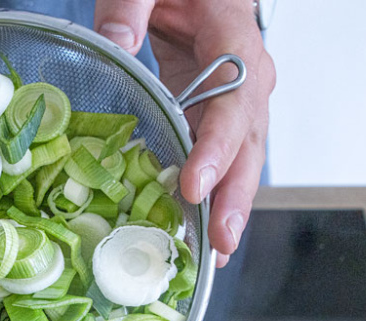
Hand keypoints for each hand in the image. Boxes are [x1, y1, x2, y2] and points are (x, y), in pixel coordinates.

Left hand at [94, 0, 274, 264]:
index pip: (234, 97)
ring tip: (212, 251)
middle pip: (248, 140)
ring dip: (229, 205)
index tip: (195, 185)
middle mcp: (247, 73)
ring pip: (241, 156)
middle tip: (218, 242)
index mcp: (233, 34)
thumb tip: (117, 42)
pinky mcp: (215, 113)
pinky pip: (220, 156)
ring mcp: (235, 97)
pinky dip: (212, 194)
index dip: (216, 146)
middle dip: (235, 196)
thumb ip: (131, 5)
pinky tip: (196, 228)